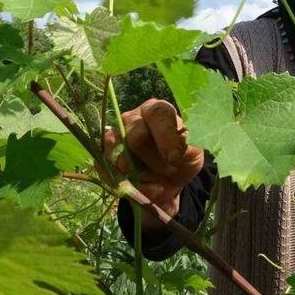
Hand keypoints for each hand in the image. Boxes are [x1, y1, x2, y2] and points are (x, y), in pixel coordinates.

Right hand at [99, 99, 203, 231]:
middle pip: (137, 137)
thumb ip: (186, 147)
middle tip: (168, 170)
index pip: (158, 114)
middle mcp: (132, 118)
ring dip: (141, 175)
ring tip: (155, 175)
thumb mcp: (192, 153)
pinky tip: (140, 183)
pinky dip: (127, 184)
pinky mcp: (102, 156)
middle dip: (156, 161)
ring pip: (121, 158)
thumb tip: (174, 151)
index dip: (166, 136)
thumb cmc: (181, 161)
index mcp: (157, 110)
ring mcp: (113, 136)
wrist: (165, 183)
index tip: (175, 157)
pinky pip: (110, 172)